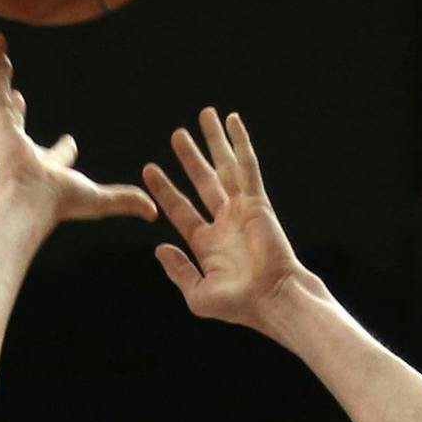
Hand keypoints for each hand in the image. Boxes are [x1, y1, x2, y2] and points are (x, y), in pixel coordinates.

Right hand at [0, 34, 156, 224]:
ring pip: (2, 95)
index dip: (64, 149)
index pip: (57, 154)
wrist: (30, 201)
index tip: (71, 140)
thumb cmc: (60, 203)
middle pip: (20, 124)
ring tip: (0, 51)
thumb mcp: (99, 200)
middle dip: (17, 110)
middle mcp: (22, 147)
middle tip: (18, 96)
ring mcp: (7, 130)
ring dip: (1, 73)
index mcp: (46, 167)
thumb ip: (124, 200)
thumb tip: (153, 212)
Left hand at [143, 108, 310, 328]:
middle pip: (203, 181)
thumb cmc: (239, 305)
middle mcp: (225, 223)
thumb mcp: (198, 295)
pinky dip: (240, 142)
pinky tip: (233, 121)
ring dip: (215, 142)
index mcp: (208, 244)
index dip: (165, 190)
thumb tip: (160, 249)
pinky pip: (247, 166)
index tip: (150, 169)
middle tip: (177, 135)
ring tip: (205, 116)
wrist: (272, 300)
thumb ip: (178, 271)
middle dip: (190, 158)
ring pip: (225, 167)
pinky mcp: (258, 202)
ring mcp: (242, 210)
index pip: (181, 209)